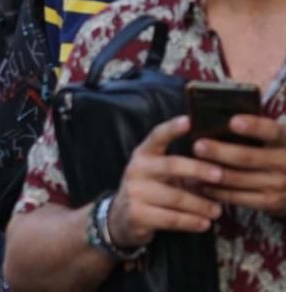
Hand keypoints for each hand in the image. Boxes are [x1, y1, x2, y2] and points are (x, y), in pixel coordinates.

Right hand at [108, 116, 223, 248]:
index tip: (189, 121)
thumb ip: (182, 168)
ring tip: (217, 210)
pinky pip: (171, 219)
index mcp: (144, 154)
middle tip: (221, 175)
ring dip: (200, 204)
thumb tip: (220, 161)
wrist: (123, 218)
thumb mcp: (159, 174)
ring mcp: (135, 192)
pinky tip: (204, 224)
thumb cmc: (152, 190)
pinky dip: (191, 222)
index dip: (172, 128)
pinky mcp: (137, 214)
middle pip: (170, 165)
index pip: (157, 136)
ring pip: (175, 197)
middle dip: (198, 169)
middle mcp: (137, 169)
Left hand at [194, 114, 285, 215]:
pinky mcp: (271, 202)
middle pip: (248, 157)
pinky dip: (219, 191)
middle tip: (198, 146)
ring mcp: (280, 185)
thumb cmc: (273, 147)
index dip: (253, 126)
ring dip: (213, 172)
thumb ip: (254, 127)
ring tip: (192, 165)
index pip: (270, 130)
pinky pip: (240, 198)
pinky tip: (201, 183)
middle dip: (220, 152)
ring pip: (240, 179)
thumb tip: (214, 115)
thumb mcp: (273, 135)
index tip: (232, 121)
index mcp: (285, 139)